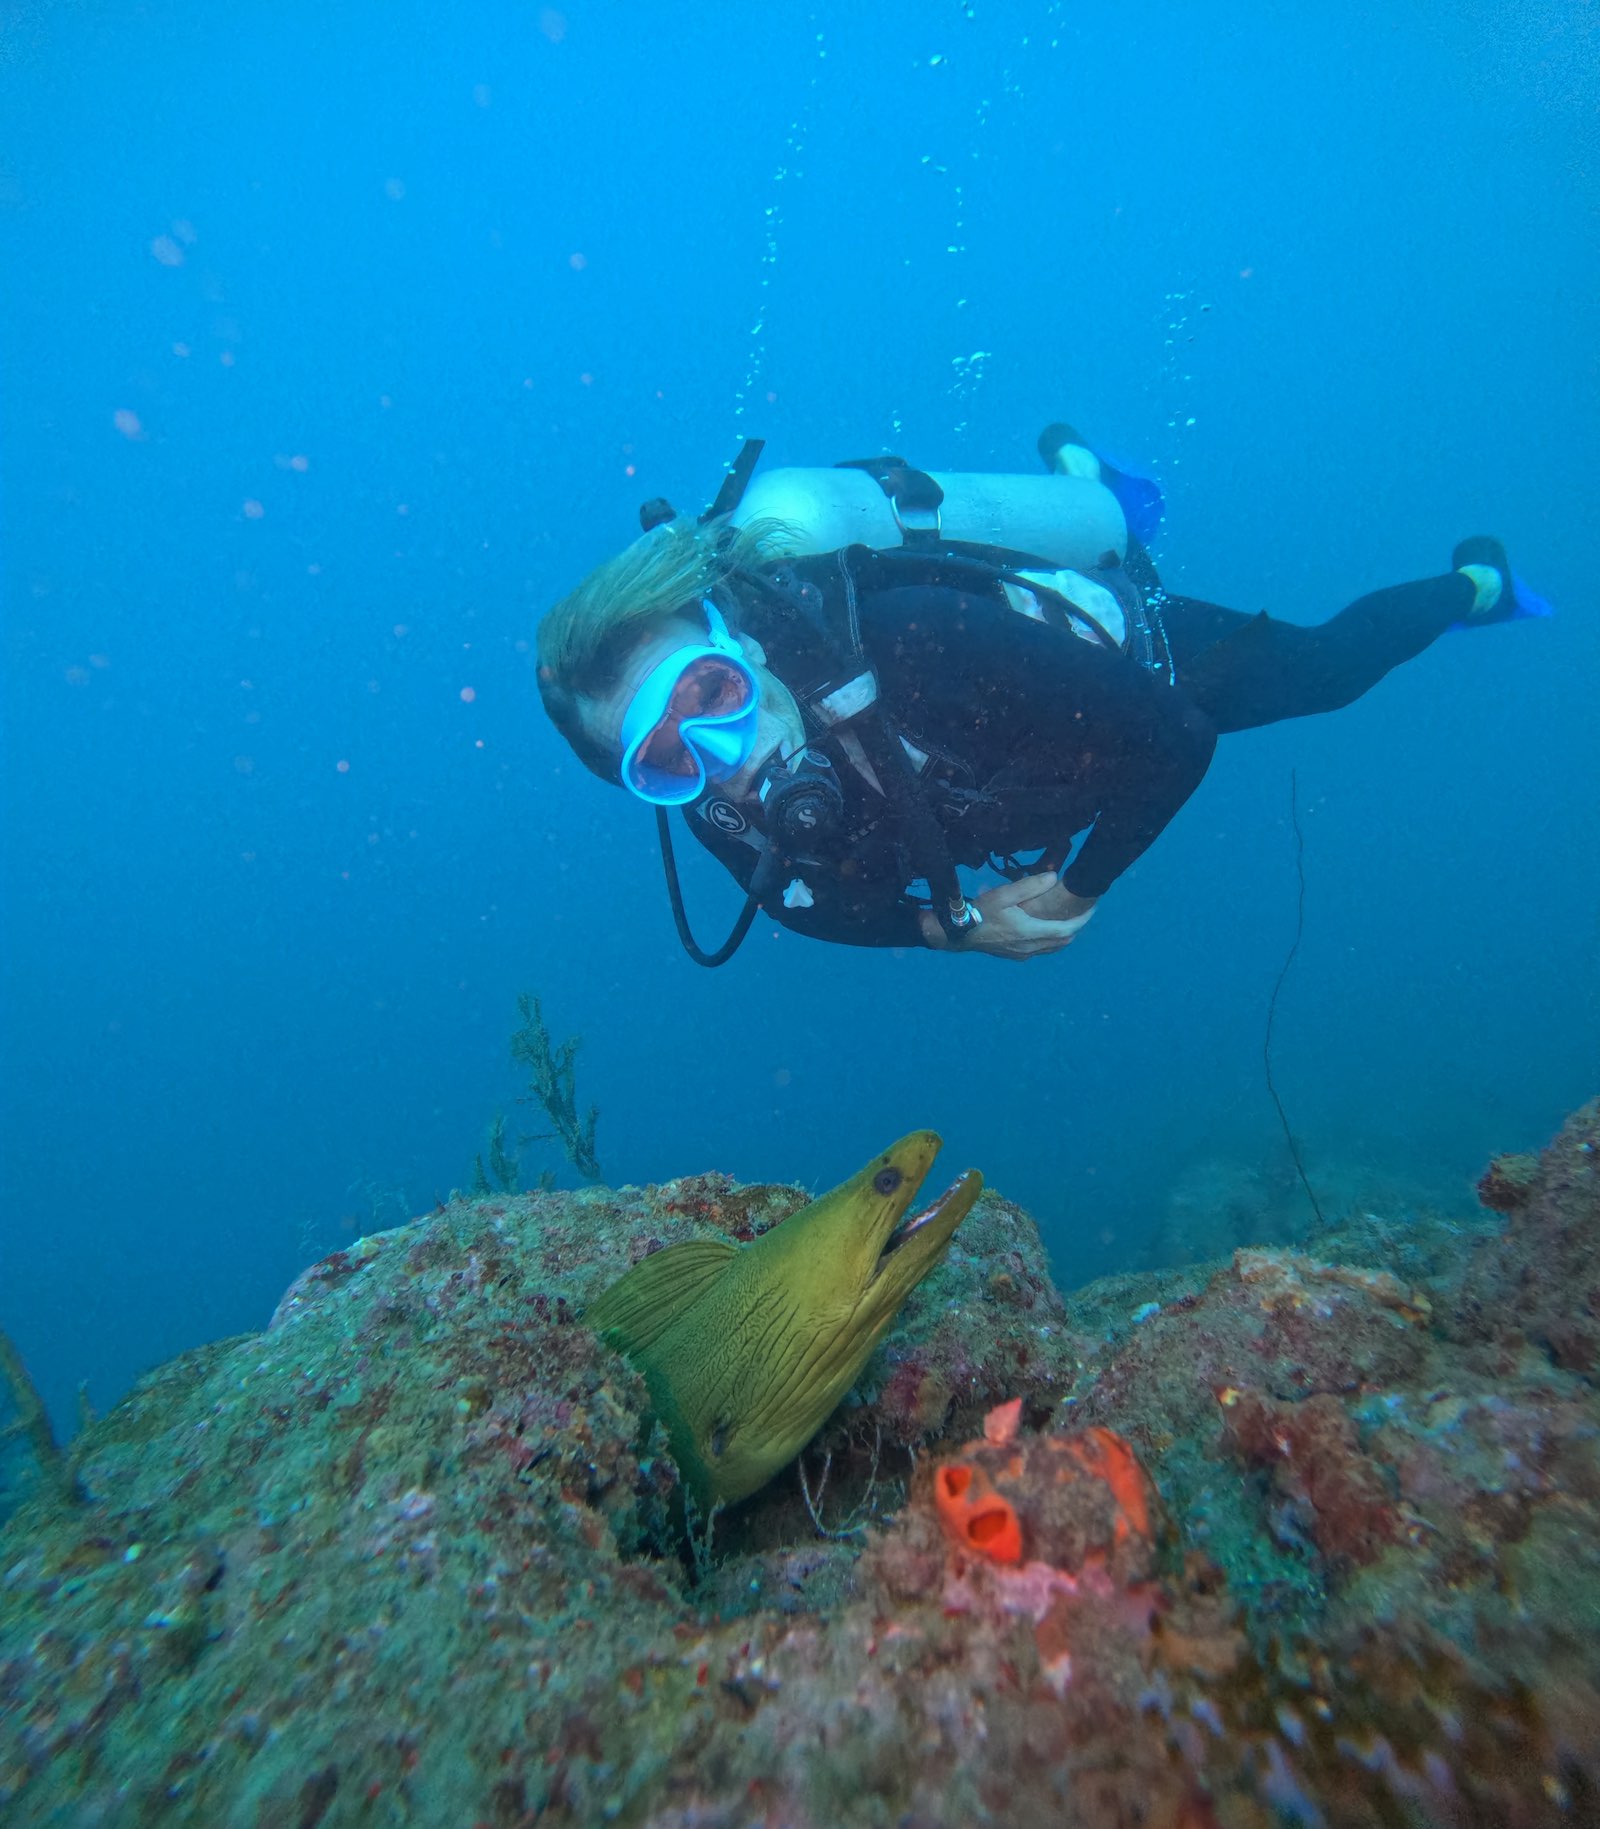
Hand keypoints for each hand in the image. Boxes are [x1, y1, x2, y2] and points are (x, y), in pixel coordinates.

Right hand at [919, 872, 1098, 959]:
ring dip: (1063, 936)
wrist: (959, 933)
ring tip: (1068, 921)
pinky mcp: (1015, 955)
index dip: (1082, 920)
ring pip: (1052, 948)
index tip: (1093, 908)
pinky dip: (1050, 941)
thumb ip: (1030, 886)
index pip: (1066, 929)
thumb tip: (1054, 877)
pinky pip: (1041, 950)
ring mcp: (1023, 954)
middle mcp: (1030, 947)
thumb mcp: (1004, 894)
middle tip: (1082, 913)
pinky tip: (1045, 930)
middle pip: (1063, 941)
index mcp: (1030, 931)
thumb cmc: (981, 912)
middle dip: (1075, 927)